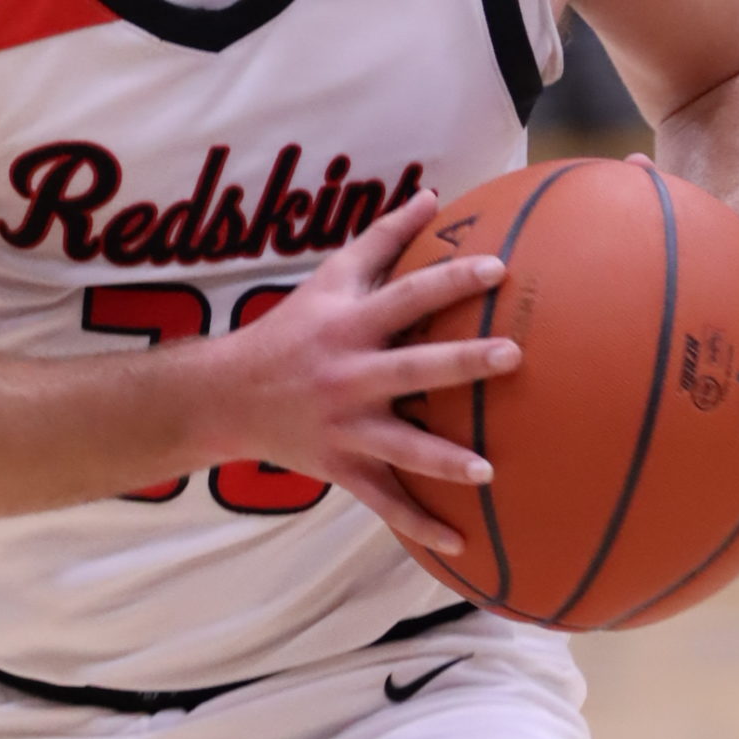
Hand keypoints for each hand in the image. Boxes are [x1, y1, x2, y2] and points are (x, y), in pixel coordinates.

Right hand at [203, 188, 515, 558]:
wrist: (227, 397)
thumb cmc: (290, 330)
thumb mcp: (329, 279)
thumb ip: (382, 239)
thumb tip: (431, 195)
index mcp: (350, 325)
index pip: (407, 296)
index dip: (450, 280)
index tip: (498, 268)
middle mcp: (349, 376)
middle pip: (412, 369)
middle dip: (461, 364)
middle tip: (511, 357)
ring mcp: (345, 427)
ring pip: (400, 448)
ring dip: (443, 461)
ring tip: (487, 471)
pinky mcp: (341, 468)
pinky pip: (384, 501)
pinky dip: (419, 524)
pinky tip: (462, 542)